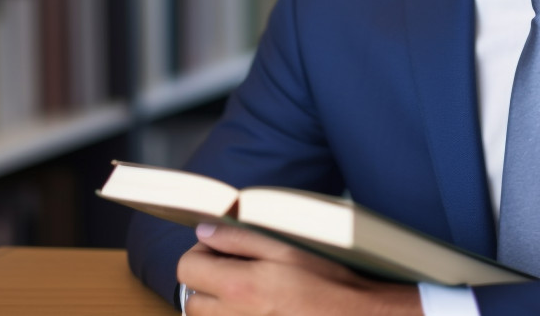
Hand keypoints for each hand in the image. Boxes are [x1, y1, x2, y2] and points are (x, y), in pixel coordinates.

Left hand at [177, 223, 423, 315]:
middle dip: (204, 281)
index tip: (221, 249)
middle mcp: (234, 315)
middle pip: (190, 299)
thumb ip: (240, 238)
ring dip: (216, 303)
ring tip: (246, 290)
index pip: (186, 268)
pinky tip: (258, 306)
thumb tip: (205, 232)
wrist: (352, 314)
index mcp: (240, 286)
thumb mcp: (285, 247)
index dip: (201, 252)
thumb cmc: (325, 280)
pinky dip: (232, 315)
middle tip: (233, 269)